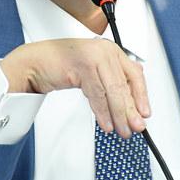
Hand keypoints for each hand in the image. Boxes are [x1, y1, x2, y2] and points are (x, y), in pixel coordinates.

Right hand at [1, 38, 149, 137]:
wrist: (34, 63)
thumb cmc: (61, 65)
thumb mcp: (93, 72)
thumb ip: (111, 80)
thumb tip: (132, 101)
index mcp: (111, 50)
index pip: (134, 74)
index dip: (141, 96)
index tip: (145, 113)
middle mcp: (104, 51)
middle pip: (124, 85)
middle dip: (131, 110)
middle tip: (136, 127)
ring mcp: (93, 57)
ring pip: (112, 91)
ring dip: (118, 115)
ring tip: (121, 130)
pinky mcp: (82, 66)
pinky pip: (97, 95)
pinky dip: (102, 112)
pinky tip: (106, 123)